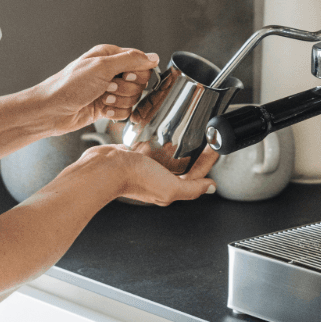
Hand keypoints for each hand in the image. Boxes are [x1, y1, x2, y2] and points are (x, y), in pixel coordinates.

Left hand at [39, 45, 159, 134]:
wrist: (51, 111)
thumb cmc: (68, 86)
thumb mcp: (102, 67)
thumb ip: (131, 60)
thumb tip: (153, 57)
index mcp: (110, 56)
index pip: (141, 63)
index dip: (137, 73)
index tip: (124, 76)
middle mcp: (111, 72)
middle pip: (140, 82)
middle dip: (126, 89)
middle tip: (108, 87)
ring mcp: (110, 90)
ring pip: (134, 98)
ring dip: (118, 101)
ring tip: (101, 98)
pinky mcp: (108, 107)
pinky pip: (126, 112)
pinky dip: (115, 113)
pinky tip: (101, 109)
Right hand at [87, 144, 218, 205]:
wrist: (104, 168)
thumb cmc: (134, 179)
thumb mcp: (171, 187)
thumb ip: (193, 188)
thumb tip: (212, 187)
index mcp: (170, 189)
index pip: (197, 175)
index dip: (208, 161)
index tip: (216, 146)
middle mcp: (159, 179)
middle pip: (184, 165)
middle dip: (196, 153)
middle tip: (205, 137)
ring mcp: (147, 168)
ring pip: (168, 157)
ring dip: (178, 147)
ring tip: (189, 133)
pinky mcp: (136, 157)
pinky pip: (152, 149)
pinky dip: (159, 142)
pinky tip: (163, 132)